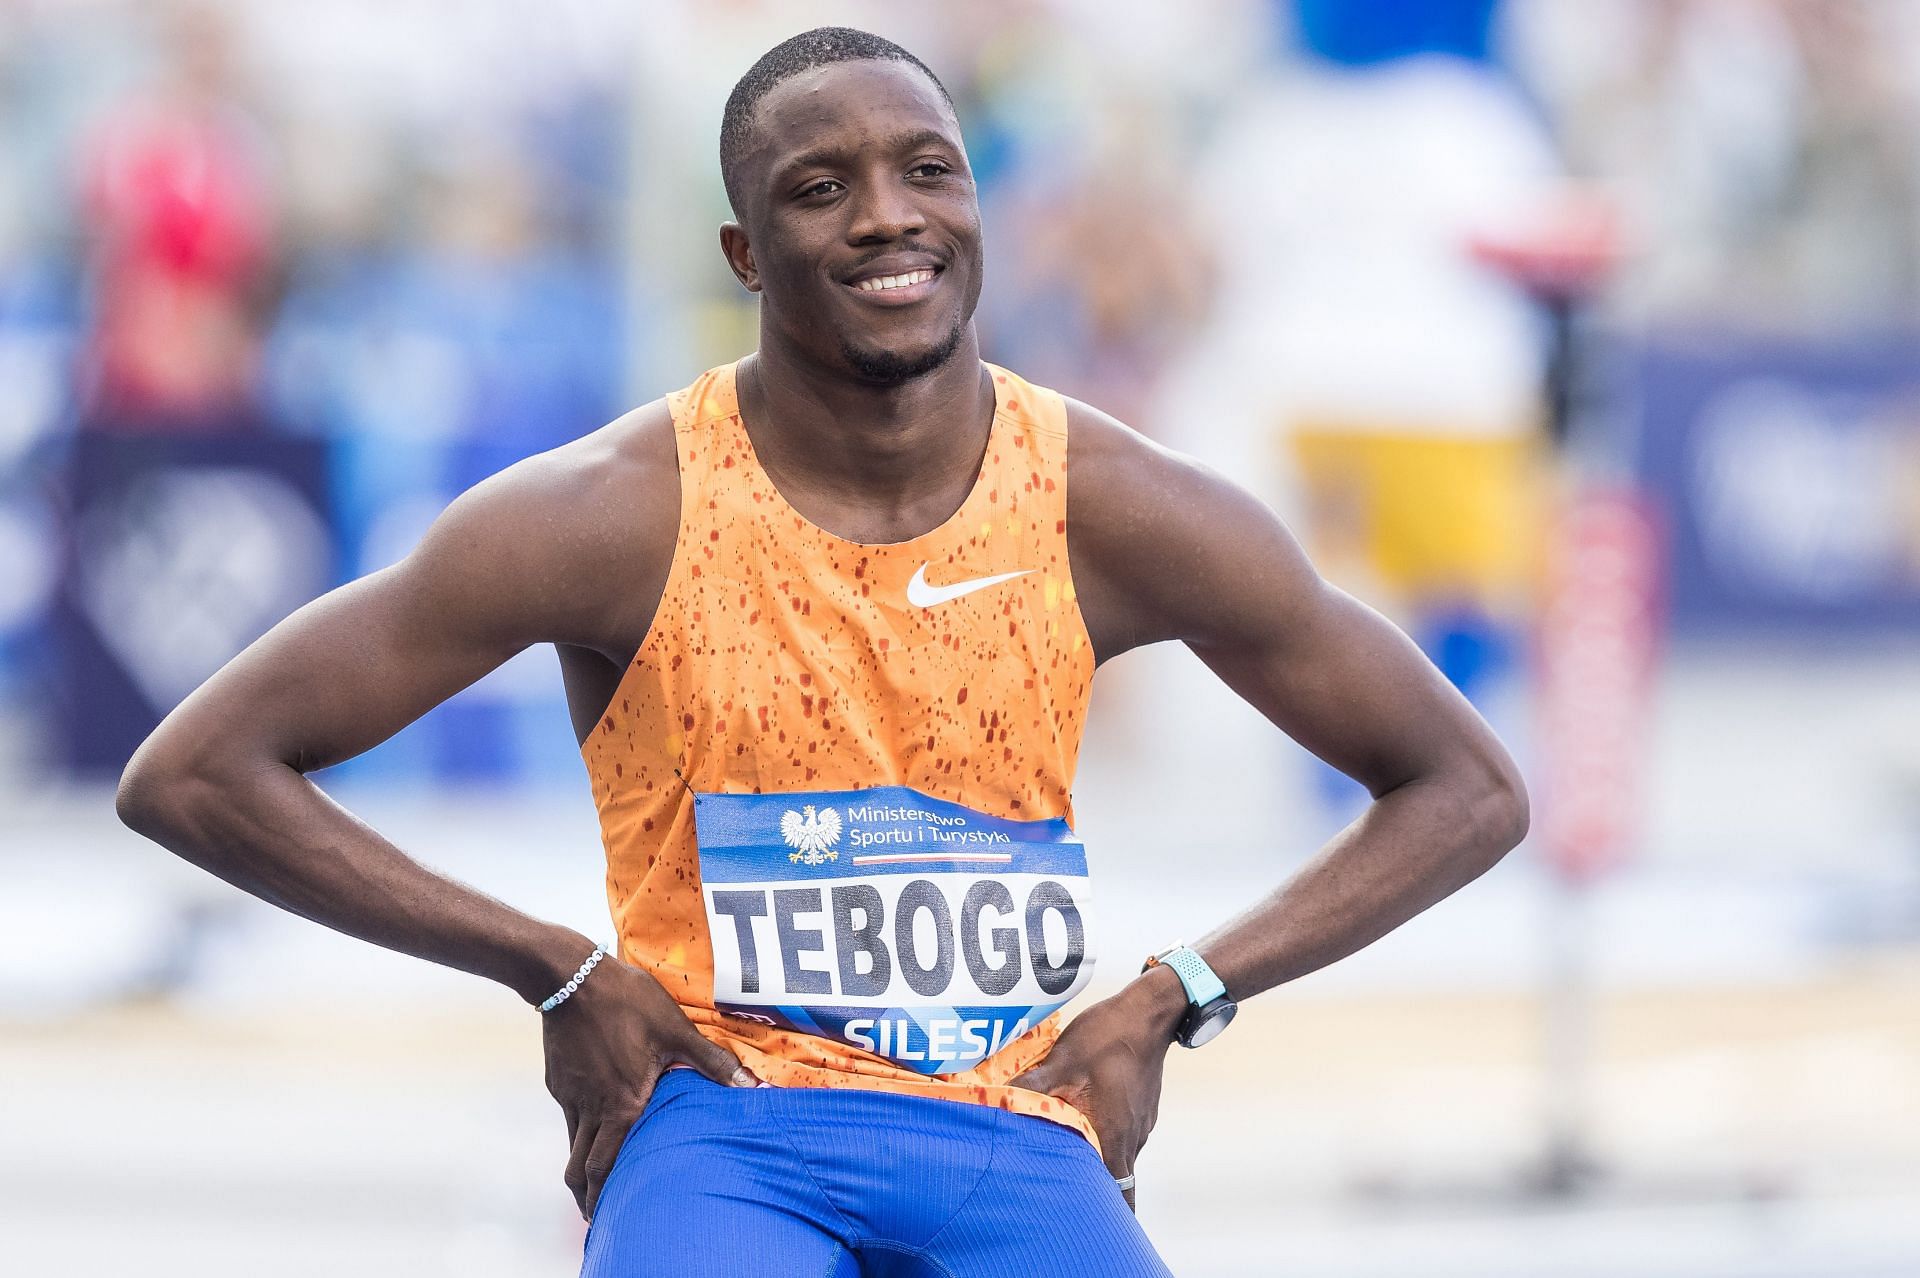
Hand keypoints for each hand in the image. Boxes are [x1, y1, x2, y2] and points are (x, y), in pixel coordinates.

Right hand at [541, 956, 759, 1218]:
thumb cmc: (626, 1001)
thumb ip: (711, 1061)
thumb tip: (749, 1086)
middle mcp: (591, 1109)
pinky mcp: (558, 1078)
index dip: (603, 1196)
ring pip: (573, 1143)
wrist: (570, 977)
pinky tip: (593, 1122)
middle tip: (594, 1213)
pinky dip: (579, 1130)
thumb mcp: (675, 1030)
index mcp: (621, 1106)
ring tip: (592, 1178)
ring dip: (582, 1165)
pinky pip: (569, 1114)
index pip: (606, 1166)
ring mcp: (570, 1094)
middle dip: (586, 1195)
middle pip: (581, 1167)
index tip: (605, 1216)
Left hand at [1008, 968, 1183, 1211]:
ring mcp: (1139, 1123)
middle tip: (1065, 1193)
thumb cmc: (1109, 1036)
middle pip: (1114, 1181)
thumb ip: (1032, 1087)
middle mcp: (1131, 1138)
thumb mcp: (1063, 1060)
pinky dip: (1102, 1137)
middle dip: (1093, 1192)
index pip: (1113, 1193)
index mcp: (1114, 1136)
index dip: (1100, 1213)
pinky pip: (1120, 1134)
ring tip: (1067, 1158)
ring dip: (1095, 1160)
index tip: (1084, 1223)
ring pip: (1117, 1156)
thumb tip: (997, 1100)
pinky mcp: (1139, 1107)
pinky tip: (1082, 1122)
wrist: (1149, 1012)